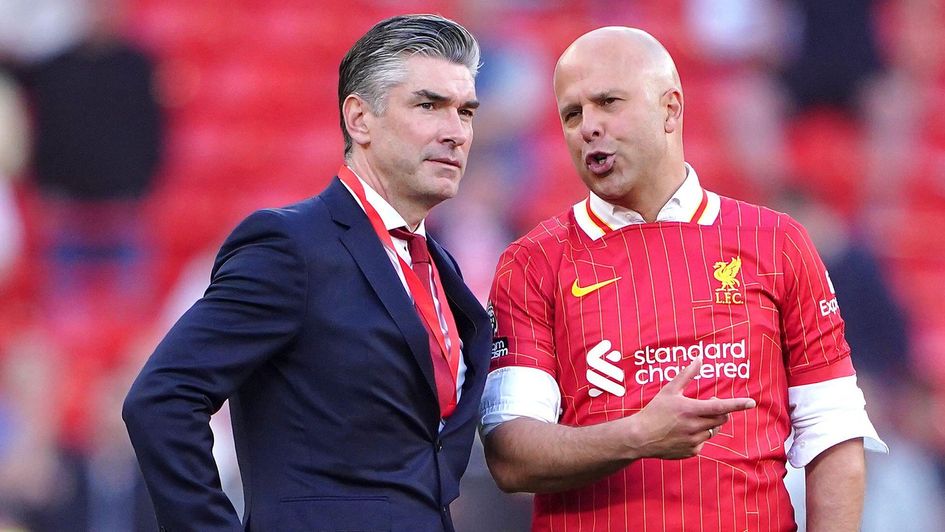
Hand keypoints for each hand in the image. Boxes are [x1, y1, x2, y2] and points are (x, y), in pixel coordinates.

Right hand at [623, 356, 755, 459]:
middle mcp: (695, 426)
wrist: (640, 437)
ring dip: (709, 423)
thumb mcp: (669, 390)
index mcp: (690, 409)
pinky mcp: (692, 452)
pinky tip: (684, 432)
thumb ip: (686, 374)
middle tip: (708, 404)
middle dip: (720, 411)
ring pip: (713, 430)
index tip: (751, 402)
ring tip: (692, 419)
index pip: (720, 406)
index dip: (737, 404)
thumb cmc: (654, 411)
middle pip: (722, 419)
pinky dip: (699, 435)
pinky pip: (703, 441)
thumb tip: (699, 358)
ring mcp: (694, 441)